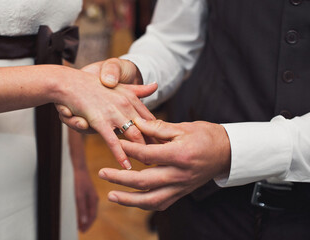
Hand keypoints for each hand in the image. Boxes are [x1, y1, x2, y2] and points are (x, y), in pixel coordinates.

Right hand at [55, 68, 156, 168]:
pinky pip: (113, 141)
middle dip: (156, 144)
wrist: (69, 83)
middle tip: (165, 158)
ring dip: (142, 152)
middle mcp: (126, 105)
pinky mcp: (100, 121)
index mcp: (131, 97)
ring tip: (150, 164)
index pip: (150, 118)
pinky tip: (126, 166)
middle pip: (147, 129)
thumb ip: (138, 89)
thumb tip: (156, 85)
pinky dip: (120, 155)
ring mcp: (113, 113)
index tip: (169, 143)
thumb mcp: (119, 86)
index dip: (160, 132)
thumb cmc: (93, 85)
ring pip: (134, 136)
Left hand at [74, 168, 98, 231]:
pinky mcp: (88, 193)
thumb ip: (81, 209)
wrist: (80, 169)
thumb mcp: (79, 196)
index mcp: (94, 200)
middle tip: (81, 230)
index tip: (82, 231)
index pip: (92, 216)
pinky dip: (84, 212)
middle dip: (87, 223)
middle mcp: (94, 199)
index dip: (88, 224)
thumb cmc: (79, 182)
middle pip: (92, 214)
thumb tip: (83, 222)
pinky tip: (80, 213)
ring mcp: (92, 196)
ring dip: (86, 218)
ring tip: (80, 224)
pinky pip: (88, 206)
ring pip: (90, 210)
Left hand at [98, 118, 230, 210]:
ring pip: (151, 200)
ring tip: (111, 195)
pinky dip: (144, 204)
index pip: (147, 154)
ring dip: (129, 200)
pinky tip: (131, 201)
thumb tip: (135, 122)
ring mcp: (180, 187)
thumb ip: (158, 127)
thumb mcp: (184, 127)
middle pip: (144, 181)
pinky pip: (161, 204)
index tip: (116, 142)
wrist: (227, 153)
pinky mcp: (181, 193)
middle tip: (102, 173)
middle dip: (120, 178)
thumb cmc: (206, 136)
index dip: (129, 149)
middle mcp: (179, 175)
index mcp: (179, 155)